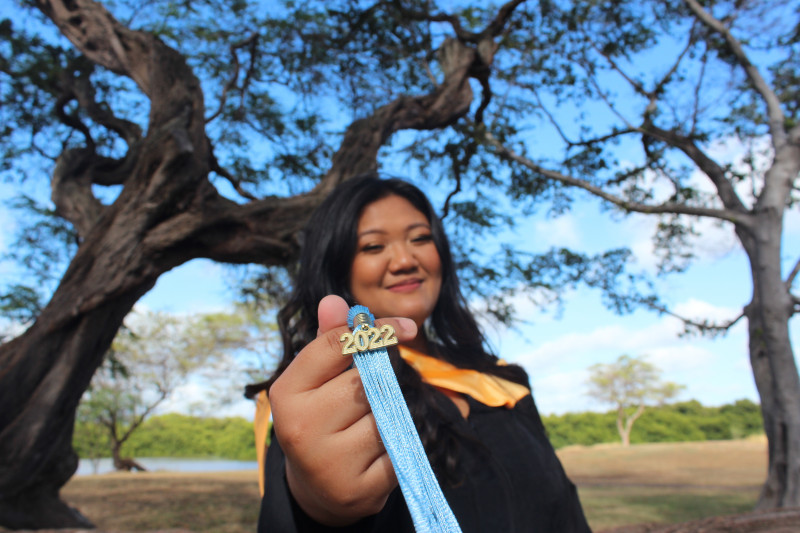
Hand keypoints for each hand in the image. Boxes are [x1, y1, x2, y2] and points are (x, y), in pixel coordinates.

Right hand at [269, 295, 417, 525]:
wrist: (318, 488)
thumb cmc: (321, 418)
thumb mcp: (316, 380)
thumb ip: (328, 340)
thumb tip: (334, 300)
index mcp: (286, 393)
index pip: (336, 345)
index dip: (376, 331)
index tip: (409, 327)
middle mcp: (301, 428)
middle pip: (367, 381)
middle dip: (382, 381)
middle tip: (377, 391)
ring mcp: (328, 462)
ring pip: (387, 415)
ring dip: (392, 414)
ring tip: (371, 424)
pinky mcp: (358, 489)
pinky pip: (400, 450)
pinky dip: (400, 444)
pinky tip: (380, 450)